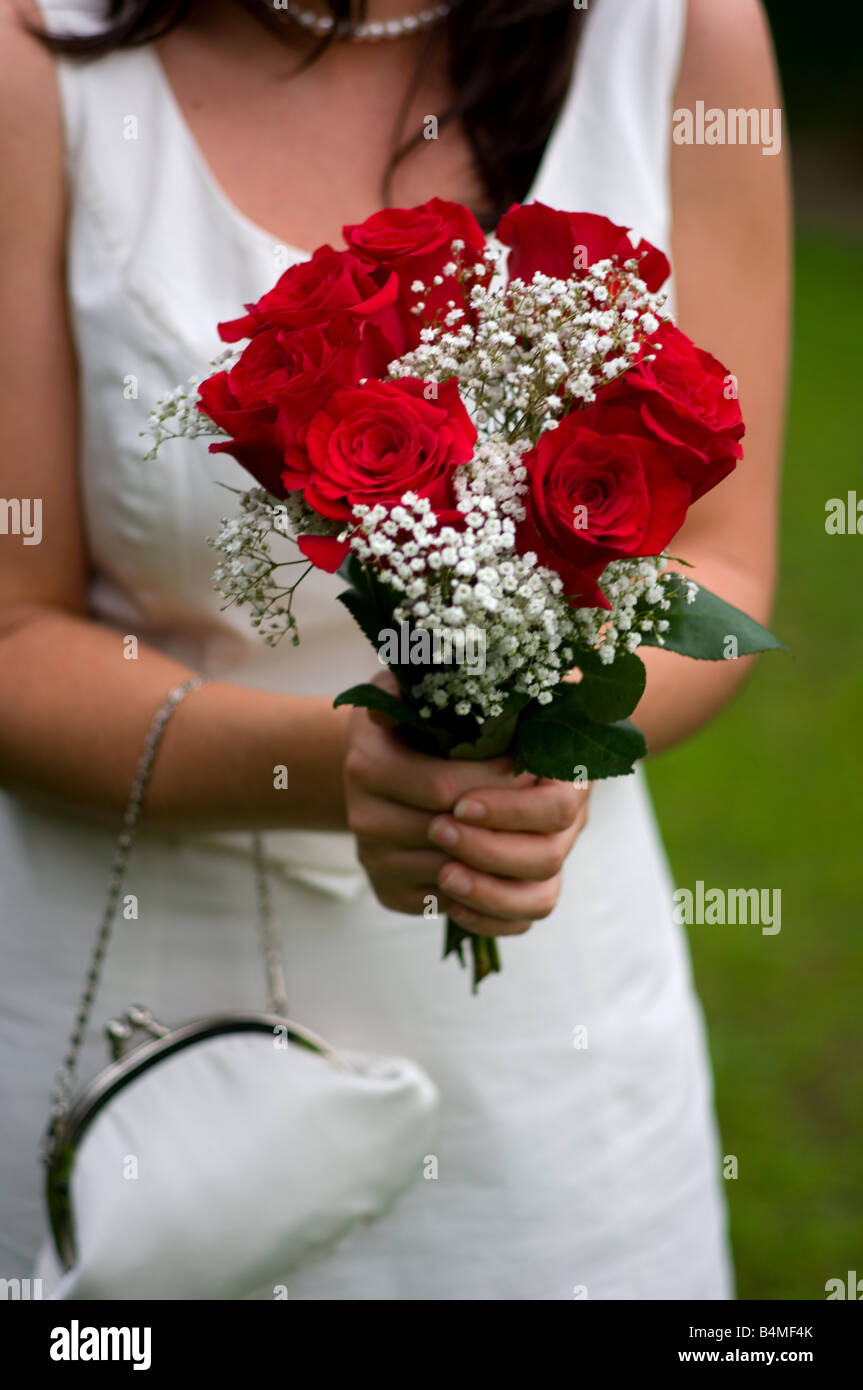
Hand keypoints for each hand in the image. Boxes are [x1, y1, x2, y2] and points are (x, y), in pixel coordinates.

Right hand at [343, 698, 590, 937]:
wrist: (378, 765)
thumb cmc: (414, 718)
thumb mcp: (417, 688)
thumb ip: (430, 685)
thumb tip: (452, 686)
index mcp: (368, 764)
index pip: (449, 791)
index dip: (503, 787)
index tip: (540, 769)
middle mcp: (364, 819)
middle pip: (457, 840)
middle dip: (514, 824)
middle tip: (556, 805)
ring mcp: (376, 861)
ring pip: (462, 880)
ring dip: (510, 861)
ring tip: (545, 835)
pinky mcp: (392, 894)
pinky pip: (456, 911)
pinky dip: (497, 901)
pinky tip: (520, 869)